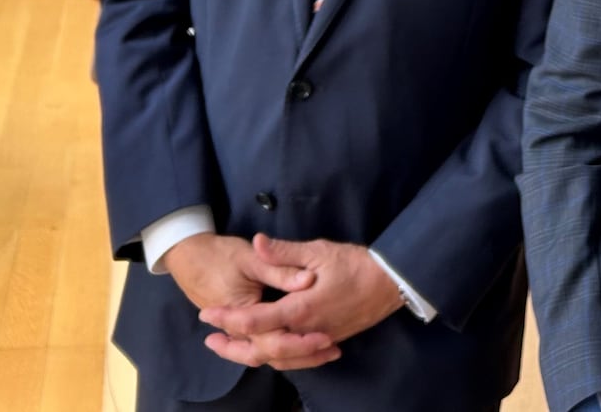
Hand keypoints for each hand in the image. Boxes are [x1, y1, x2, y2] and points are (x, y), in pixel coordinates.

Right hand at [164, 233, 335, 370]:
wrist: (188, 255)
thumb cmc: (219, 255)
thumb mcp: (250, 258)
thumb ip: (280, 269)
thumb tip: (308, 280)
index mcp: (243, 314)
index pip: (274, 339)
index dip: (302, 341)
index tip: (327, 337)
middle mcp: (239, 329)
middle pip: (272, 353)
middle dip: (304, 354)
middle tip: (333, 348)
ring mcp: (238, 330)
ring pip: (267, 352)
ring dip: (296, 353)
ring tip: (326, 348)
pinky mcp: (240, 325)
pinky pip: (262, 343)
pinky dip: (283, 346)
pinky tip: (303, 340)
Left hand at [199, 235, 402, 369]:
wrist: (393, 282)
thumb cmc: (357, 264)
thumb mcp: (319, 251)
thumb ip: (284, 252)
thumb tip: (256, 243)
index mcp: (299, 309)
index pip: (255, 320)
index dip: (228, 318)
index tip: (207, 314)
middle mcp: (306, 331)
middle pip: (262, 349)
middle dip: (233, 347)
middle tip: (210, 341)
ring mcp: (319, 338)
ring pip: (280, 358)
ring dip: (253, 354)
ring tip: (234, 349)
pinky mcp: (330, 340)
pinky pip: (297, 357)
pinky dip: (279, 357)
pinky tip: (273, 351)